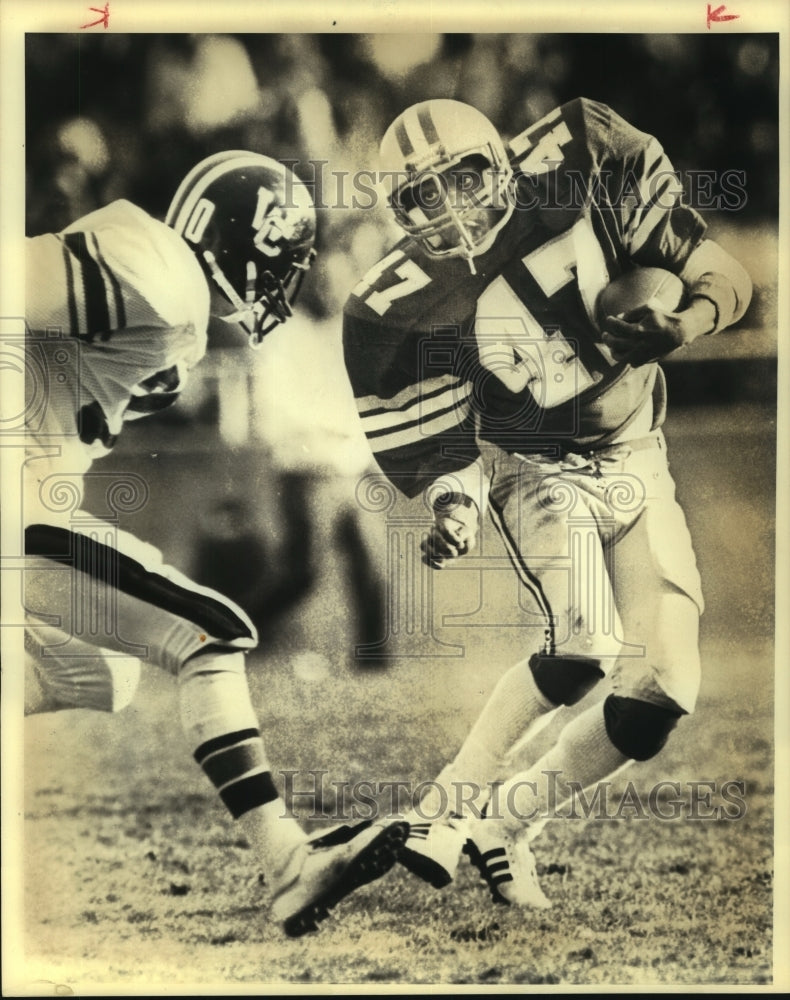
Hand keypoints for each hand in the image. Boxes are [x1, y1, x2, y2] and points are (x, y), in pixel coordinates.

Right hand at [421, 494, 478, 568]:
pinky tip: (441, 566)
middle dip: (445, 547)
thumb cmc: (463, 535)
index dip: (453, 538)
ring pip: (423, 545)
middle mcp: (434, 532)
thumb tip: (459, 544)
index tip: (460, 544)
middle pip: (434, 537)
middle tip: (454, 553)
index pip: (445, 529)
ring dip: (433, 554)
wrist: (458, 537)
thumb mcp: (468, 534)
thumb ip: (465, 536)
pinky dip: (431, 563)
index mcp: (444, 524)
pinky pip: (425, 558)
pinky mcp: (431, 554)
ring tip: (443, 559)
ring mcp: (430, 542)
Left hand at [601, 297, 715, 367]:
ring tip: (611, 346)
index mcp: (638, 330)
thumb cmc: (663, 318)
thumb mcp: (648, 308)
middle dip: (607, 338)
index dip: (610, 322)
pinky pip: (631, 363)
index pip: (617, 327)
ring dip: (613, 351)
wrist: (679, 333)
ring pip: (620, 357)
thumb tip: (618, 317)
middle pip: (614, 343)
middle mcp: (638, 344)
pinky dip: (625, 358)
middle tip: (604, 334)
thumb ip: (632, 312)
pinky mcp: (647, 360)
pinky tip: (623, 352)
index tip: (609, 319)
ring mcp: (642, 354)